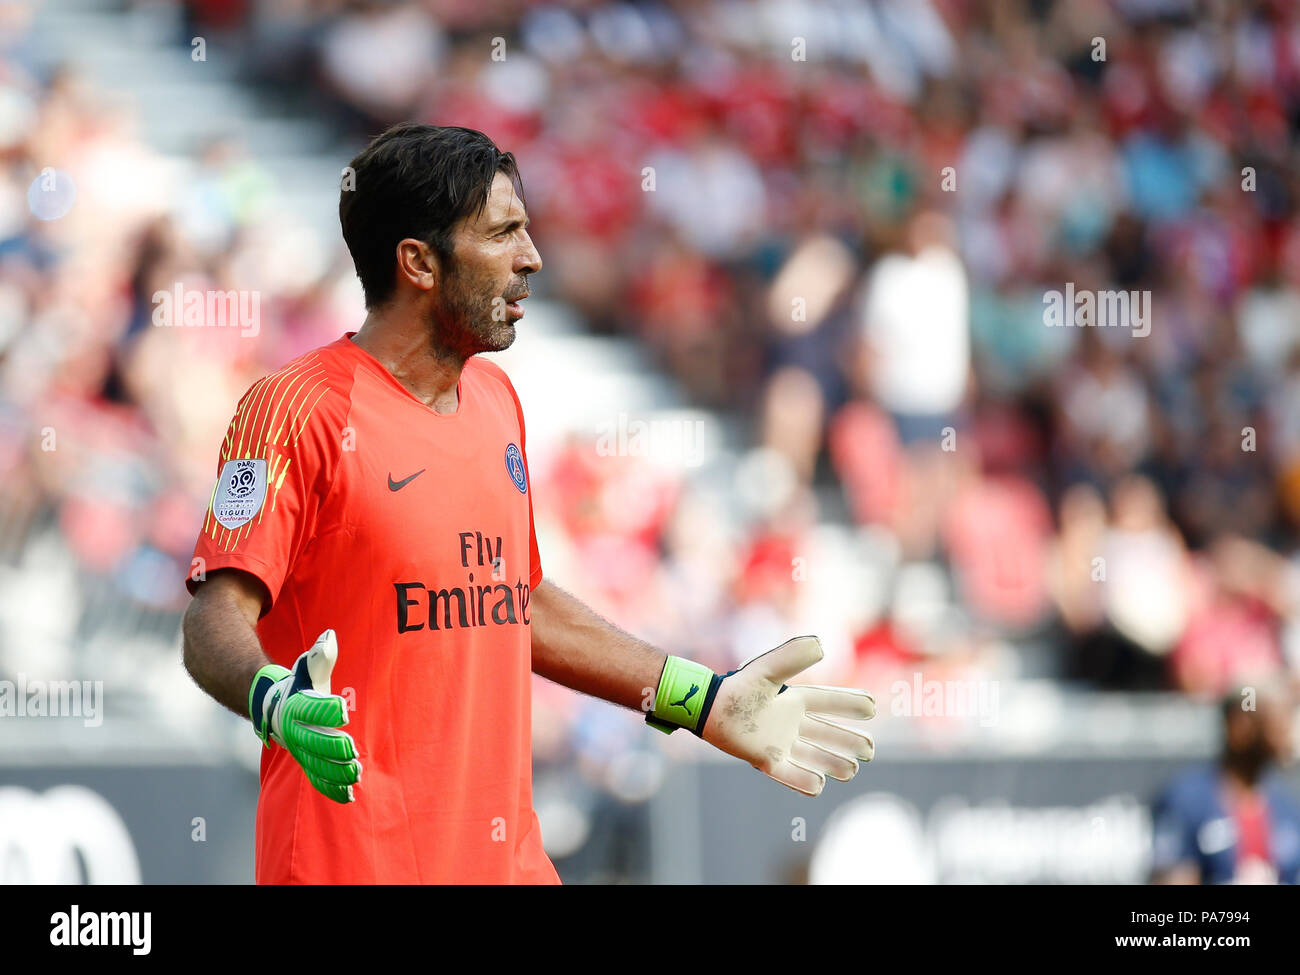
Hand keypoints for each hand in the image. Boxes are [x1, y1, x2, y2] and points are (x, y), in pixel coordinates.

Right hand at [249, 629, 361, 803]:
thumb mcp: (308, 667)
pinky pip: (318, 779)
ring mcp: (301, 750)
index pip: (312, 707)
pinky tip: (350, 795)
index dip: (326, 708)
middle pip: (314, 742)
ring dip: (336, 772)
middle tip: (352, 751)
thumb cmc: (300, 685)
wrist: (275, 708)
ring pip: (317, 765)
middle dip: (333, 748)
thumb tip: (329, 637)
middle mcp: (296, 731)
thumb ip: (321, 654)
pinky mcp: (308, 763)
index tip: (343, 709)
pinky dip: (332, 789)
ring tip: (356, 774)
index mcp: (297, 706)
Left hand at [700, 636, 874, 795]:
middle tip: (869, 749)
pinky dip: (806, 781)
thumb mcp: (767, 669)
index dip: (851, 704)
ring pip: (817, 757)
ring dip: (836, 763)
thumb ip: (793, 656)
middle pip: (830, 734)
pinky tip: (818, 783)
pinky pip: (792, 776)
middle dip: (851, 741)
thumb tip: (823, 645)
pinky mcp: (768, 761)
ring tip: (852, 769)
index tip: (871, 706)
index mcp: (795, 701)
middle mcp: (792, 723)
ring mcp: (781, 744)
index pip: (831, 703)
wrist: (709, 709)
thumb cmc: (738, 688)